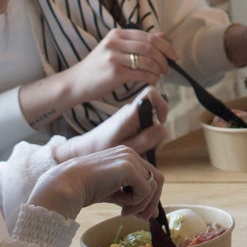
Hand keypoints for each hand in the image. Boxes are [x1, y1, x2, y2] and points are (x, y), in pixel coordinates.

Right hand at [28, 145, 161, 220]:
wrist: (65, 186)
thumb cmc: (83, 189)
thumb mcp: (111, 191)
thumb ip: (130, 196)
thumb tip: (150, 212)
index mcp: (125, 155)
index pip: (150, 175)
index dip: (150, 196)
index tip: (141, 213)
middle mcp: (129, 153)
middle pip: (157, 179)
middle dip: (151, 202)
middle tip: (139, 218)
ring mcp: (129, 158)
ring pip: (153, 185)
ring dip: (142, 204)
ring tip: (125, 212)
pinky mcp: (127, 168)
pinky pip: (145, 190)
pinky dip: (136, 202)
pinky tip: (120, 205)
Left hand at [55, 90, 169, 161]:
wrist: (84, 150)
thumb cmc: (101, 149)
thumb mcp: (126, 147)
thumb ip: (146, 139)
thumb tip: (163, 128)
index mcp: (130, 114)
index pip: (151, 93)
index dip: (162, 104)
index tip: (161, 121)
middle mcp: (132, 112)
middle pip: (155, 115)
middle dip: (157, 133)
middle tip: (149, 149)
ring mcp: (131, 118)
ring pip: (151, 125)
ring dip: (150, 140)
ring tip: (139, 152)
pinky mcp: (129, 125)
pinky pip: (143, 129)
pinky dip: (143, 141)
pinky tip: (135, 151)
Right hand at [68, 27, 178, 104]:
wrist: (75, 82)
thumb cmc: (98, 68)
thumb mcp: (115, 49)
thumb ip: (138, 42)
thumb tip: (163, 36)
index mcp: (117, 34)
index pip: (148, 36)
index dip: (165, 46)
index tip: (174, 55)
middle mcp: (115, 42)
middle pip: (150, 47)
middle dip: (164, 58)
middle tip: (168, 68)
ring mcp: (114, 57)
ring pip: (147, 60)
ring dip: (158, 69)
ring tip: (160, 75)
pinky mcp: (115, 72)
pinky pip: (141, 73)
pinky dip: (151, 78)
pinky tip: (152, 81)